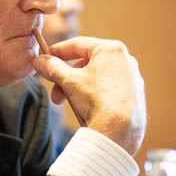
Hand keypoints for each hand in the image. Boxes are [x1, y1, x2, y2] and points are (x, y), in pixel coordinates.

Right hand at [32, 36, 146, 154]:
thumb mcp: (68, 81)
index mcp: (111, 49)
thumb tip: (40, 61)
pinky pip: (109, 90)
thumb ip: (52, 67)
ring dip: (78, 89)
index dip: (58, 51)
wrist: (119, 131)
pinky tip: (88, 110)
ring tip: (71, 104)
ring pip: (98, 78)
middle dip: (67, 78)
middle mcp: (126, 60)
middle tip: (56, 93)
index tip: (45, 57)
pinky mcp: (135, 96)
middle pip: (87, 63)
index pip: (78, 44)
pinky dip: (95, 96)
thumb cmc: (97, 100)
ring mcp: (133, 79)